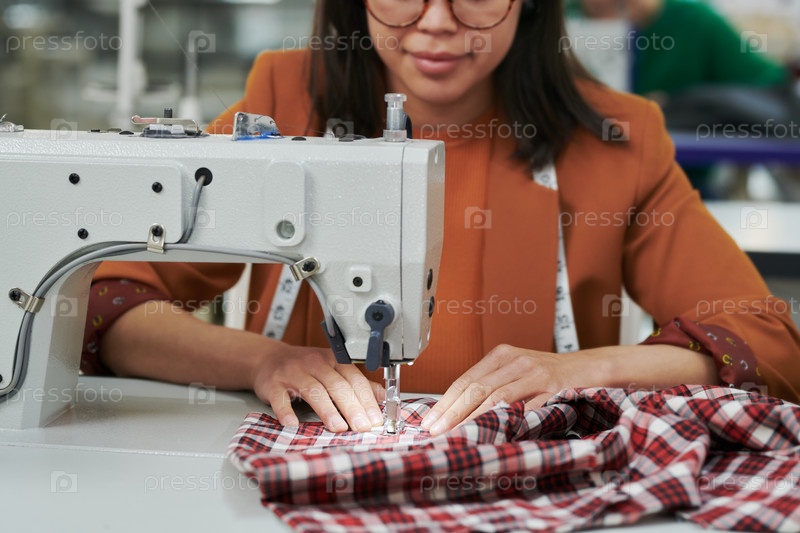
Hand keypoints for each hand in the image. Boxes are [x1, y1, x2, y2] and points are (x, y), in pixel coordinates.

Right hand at [252, 345, 385, 432]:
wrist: (268, 359)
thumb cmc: (305, 367)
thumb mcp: (332, 369)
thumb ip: (356, 383)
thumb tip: (382, 397)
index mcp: (333, 360)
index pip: (354, 379)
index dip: (366, 399)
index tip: (375, 420)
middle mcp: (314, 364)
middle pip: (336, 385)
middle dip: (352, 407)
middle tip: (362, 427)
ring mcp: (293, 373)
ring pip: (313, 390)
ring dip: (327, 410)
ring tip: (338, 428)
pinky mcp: (273, 384)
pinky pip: (280, 398)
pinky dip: (286, 411)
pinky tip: (293, 424)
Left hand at [420, 345, 579, 435]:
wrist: (589, 367)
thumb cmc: (548, 374)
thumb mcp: (516, 371)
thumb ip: (491, 385)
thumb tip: (456, 413)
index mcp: (502, 355)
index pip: (465, 380)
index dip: (445, 402)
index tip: (430, 421)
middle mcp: (516, 361)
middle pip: (476, 388)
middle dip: (452, 412)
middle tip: (436, 431)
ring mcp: (535, 374)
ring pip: (497, 397)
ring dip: (474, 419)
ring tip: (458, 435)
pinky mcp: (553, 389)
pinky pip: (526, 409)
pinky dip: (509, 422)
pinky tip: (494, 434)